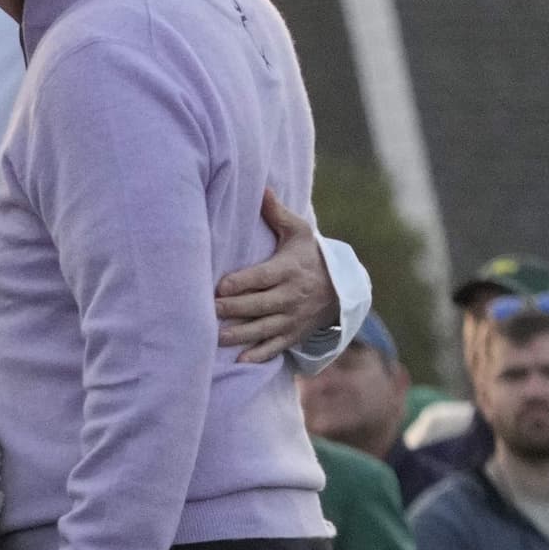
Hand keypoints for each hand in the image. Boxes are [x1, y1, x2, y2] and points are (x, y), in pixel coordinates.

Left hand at [217, 187, 332, 363]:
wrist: (342, 288)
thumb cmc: (309, 255)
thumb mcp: (298, 232)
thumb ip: (277, 213)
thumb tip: (261, 187)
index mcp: (288, 270)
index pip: (262, 278)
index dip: (241, 283)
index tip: (218, 286)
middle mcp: (291, 296)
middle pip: (258, 305)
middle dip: (233, 309)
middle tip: (207, 310)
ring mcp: (292, 318)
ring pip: (263, 328)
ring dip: (239, 334)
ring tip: (215, 337)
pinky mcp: (292, 334)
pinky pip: (275, 347)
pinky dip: (259, 355)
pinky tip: (240, 362)